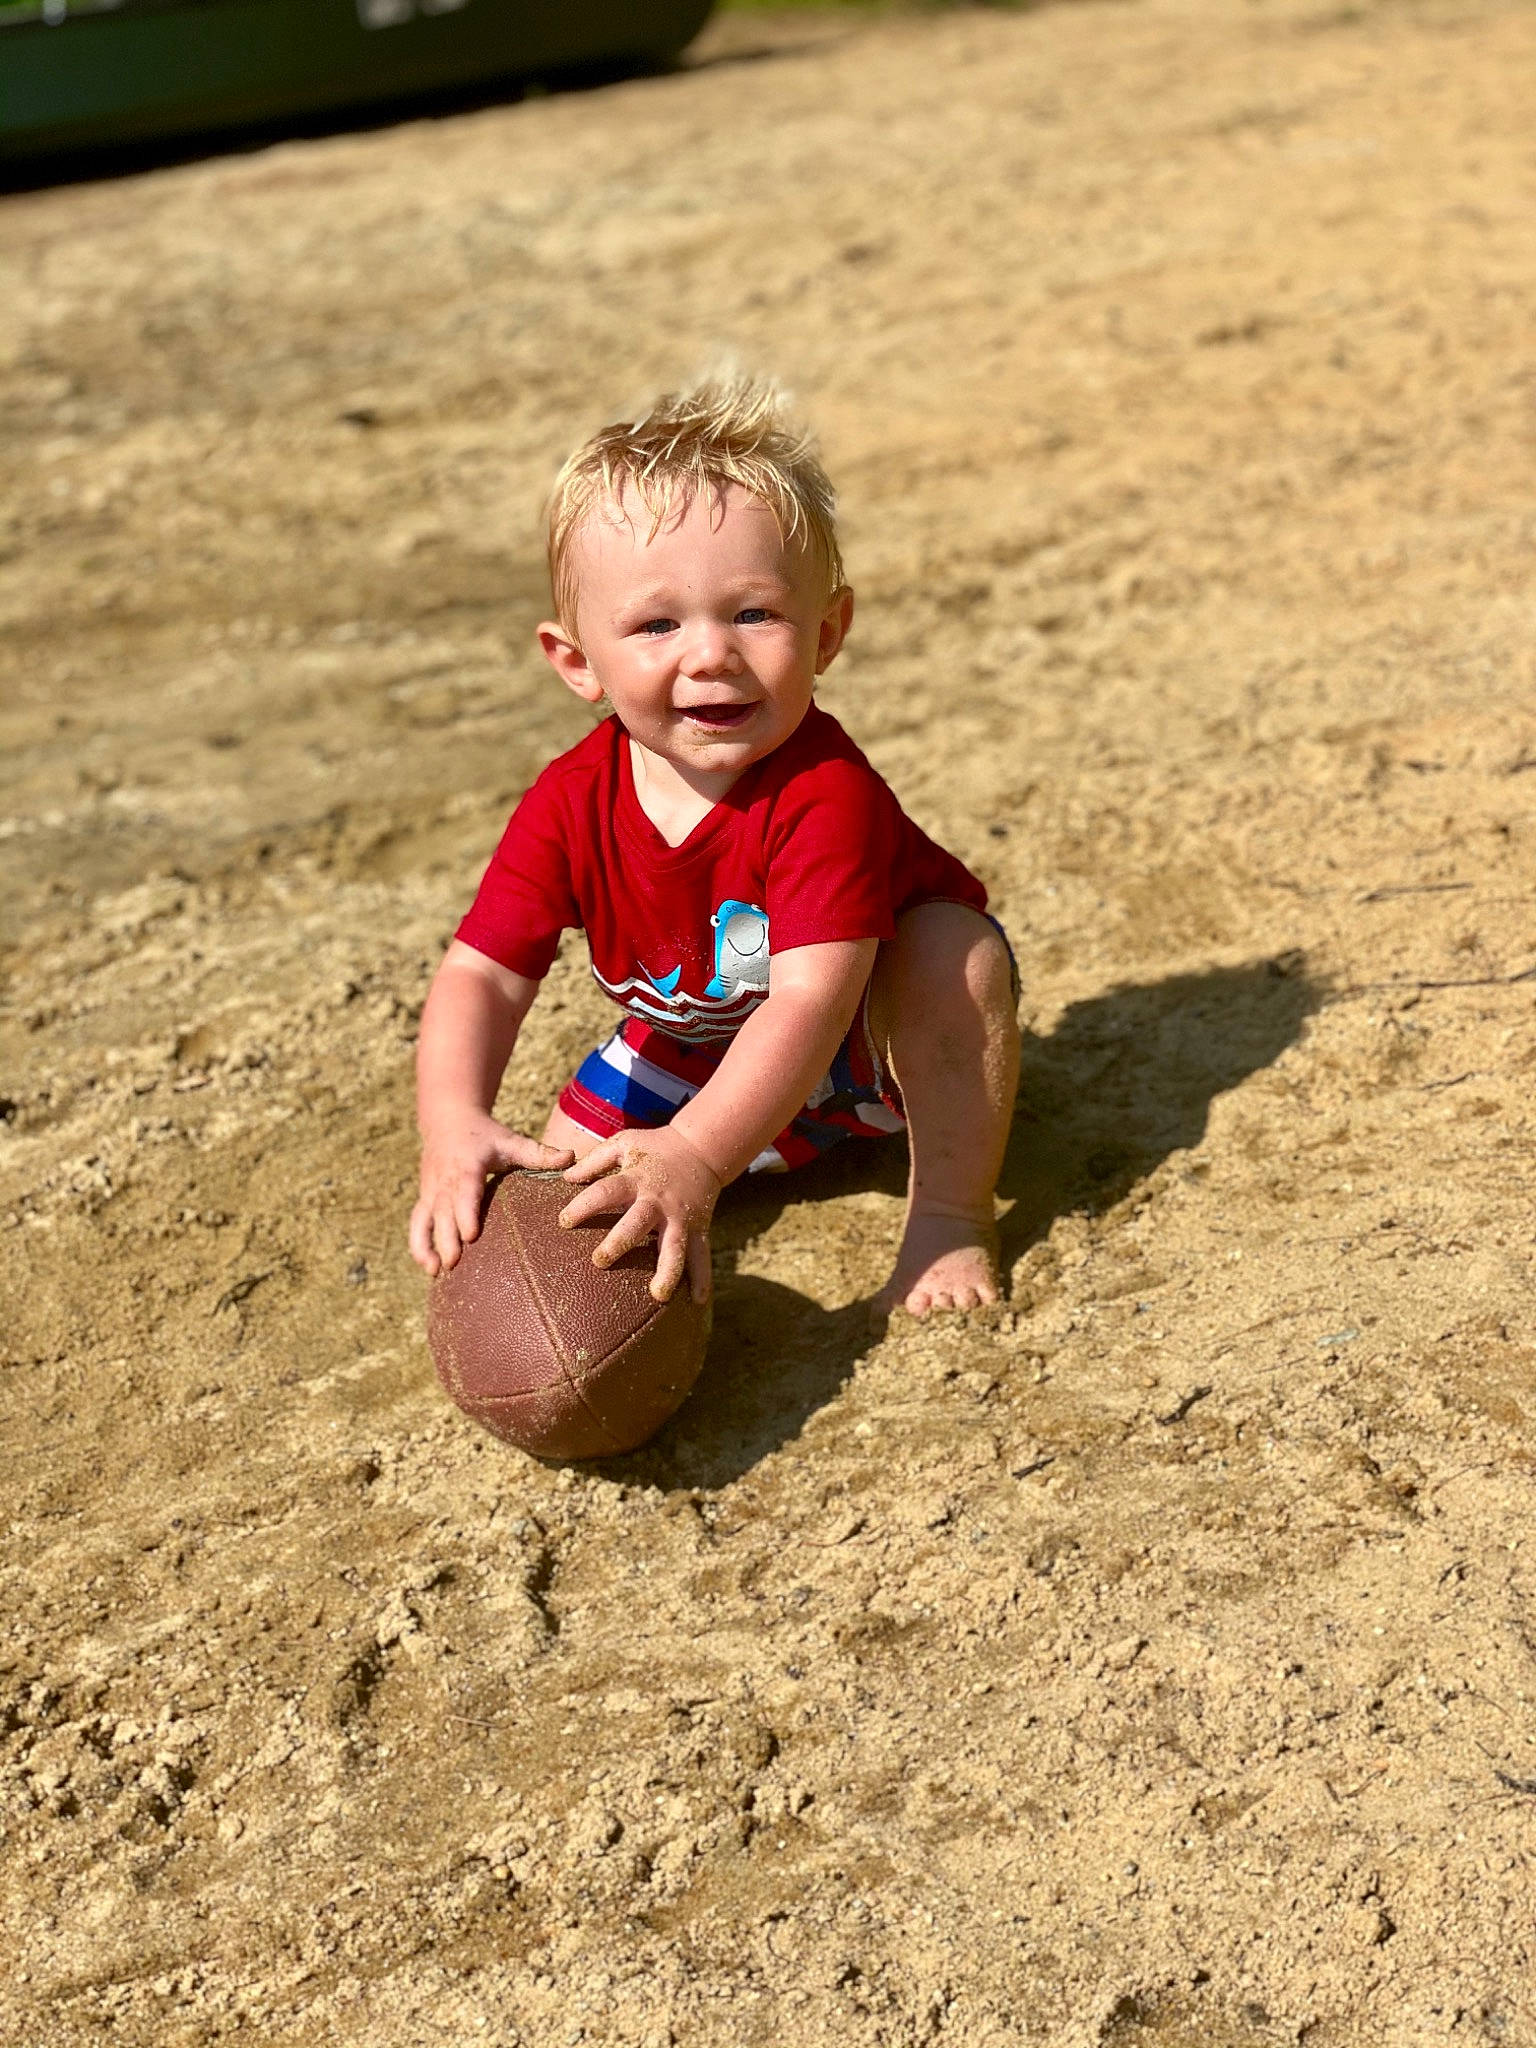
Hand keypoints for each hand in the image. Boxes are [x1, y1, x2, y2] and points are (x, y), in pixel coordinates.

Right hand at [410, 1112, 573, 1276]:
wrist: (448, 1120)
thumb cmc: (486, 1134)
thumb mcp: (511, 1140)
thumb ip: (540, 1153)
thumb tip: (572, 1158)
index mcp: (468, 1166)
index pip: (464, 1190)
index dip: (465, 1212)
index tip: (471, 1234)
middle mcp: (445, 1179)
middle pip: (443, 1211)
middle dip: (447, 1237)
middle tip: (455, 1263)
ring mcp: (431, 1190)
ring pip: (424, 1219)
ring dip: (426, 1245)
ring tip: (436, 1271)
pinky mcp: (425, 1198)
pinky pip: (417, 1222)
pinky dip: (418, 1244)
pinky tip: (428, 1267)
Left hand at [559, 1126, 718, 1304]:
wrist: (701, 1148)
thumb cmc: (655, 1149)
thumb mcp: (624, 1144)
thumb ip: (595, 1160)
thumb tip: (566, 1177)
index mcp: (636, 1180)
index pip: (605, 1192)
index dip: (584, 1205)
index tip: (564, 1221)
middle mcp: (657, 1202)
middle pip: (637, 1223)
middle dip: (619, 1242)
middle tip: (599, 1261)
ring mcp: (680, 1218)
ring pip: (674, 1246)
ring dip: (667, 1270)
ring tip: (658, 1296)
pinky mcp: (699, 1228)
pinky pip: (701, 1256)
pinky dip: (702, 1278)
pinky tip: (698, 1300)